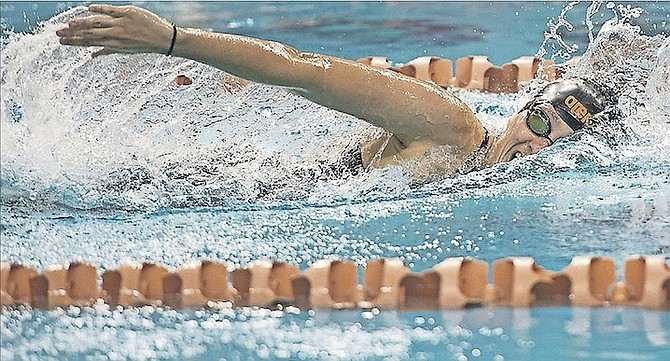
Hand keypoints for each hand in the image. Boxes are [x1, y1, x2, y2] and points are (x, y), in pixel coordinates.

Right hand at [56, 4, 174, 56]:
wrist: (163, 39)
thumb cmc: (143, 44)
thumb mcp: (125, 50)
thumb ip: (107, 50)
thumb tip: (91, 55)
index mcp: (113, 44)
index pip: (90, 43)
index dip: (75, 42)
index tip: (61, 41)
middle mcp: (115, 34)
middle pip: (90, 33)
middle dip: (73, 34)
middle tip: (58, 33)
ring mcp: (121, 23)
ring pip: (98, 22)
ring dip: (82, 23)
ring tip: (69, 24)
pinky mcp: (128, 13)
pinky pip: (111, 10)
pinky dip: (100, 9)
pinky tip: (90, 8)